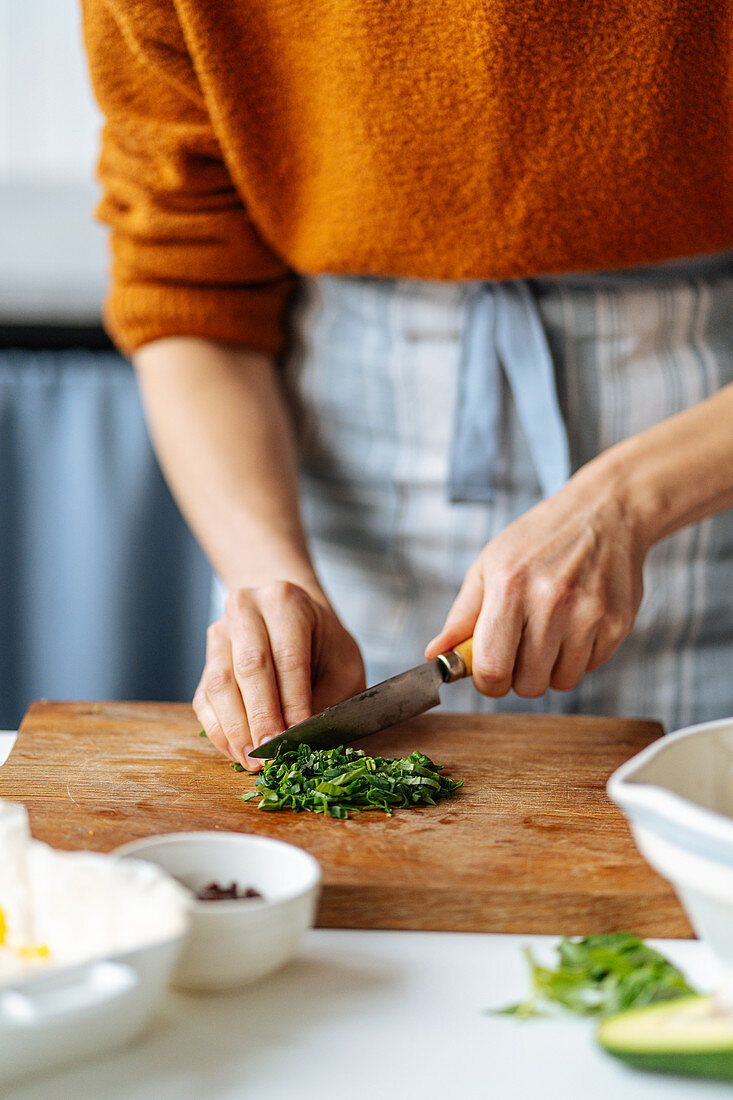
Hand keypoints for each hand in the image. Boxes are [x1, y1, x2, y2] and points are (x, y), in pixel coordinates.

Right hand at [194, 581, 364, 769]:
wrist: (292, 617)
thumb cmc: (323, 644)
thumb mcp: (342, 664)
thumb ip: (327, 697)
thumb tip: (303, 739)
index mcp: (286, 602)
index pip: (288, 658)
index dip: (291, 703)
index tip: (296, 740)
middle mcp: (246, 609)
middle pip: (248, 668)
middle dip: (259, 718)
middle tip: (270, 755)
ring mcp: (220, 633)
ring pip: (219, 684)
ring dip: (234, 729)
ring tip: (252, 760)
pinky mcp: (206, 660)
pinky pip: (204, 700)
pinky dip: (219, 730)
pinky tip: (237, 751)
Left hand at [425, 468, 648, 697]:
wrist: (604, 511)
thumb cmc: (539, 539)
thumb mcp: (489, 565)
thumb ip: (462, 615)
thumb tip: (435, 654)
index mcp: (511, 587)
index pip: (492, 667)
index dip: (487, 682)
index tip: (490, 673)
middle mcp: (551, 603)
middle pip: (528, 684)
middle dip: (519, 675)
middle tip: (521, 647)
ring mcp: (589, 615)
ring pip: (561, 682)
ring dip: (551, 668)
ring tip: (550, 632)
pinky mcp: (618, 624)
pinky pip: (590, 668)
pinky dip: (579, 657)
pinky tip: (576, 624)